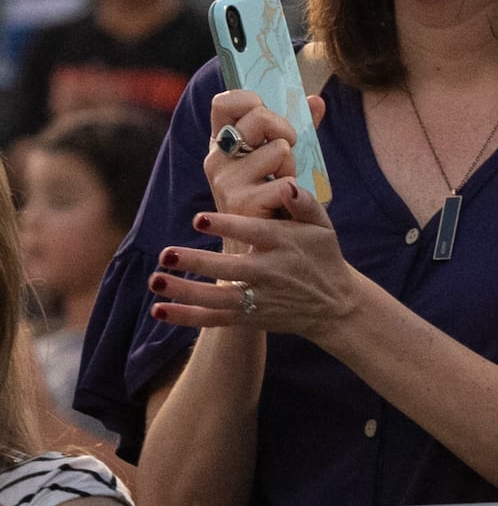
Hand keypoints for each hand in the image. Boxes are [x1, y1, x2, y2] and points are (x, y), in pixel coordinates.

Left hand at [147, 182, 355, 342]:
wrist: (334, 305)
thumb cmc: (323, 256)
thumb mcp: (323, 226)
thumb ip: (305, 203)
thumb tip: (288, 186)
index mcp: (284, 244)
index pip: (252, 233)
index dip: (226, 227)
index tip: (199, 219)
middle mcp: (269, 271)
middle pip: (229, 269)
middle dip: (197, 263)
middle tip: (165, 254)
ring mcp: (259, 298)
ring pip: (217, 297)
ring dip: (185, 291)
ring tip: (156, 279)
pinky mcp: (250, 317)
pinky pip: (214, 319)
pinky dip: (187, 317)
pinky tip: (159, 309)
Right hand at [204, 90, 327, 250]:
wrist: (266, 250)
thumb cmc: (275, 198)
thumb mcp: (283, 159)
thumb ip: (299, 127)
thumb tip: (316, 100)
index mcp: (222, 145)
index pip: (225, 103)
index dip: (251, 100)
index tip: (268, 113)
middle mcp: (217, 160)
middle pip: (259, 117)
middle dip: (286, 131)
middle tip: (286, 155)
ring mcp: (227, 182)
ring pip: (279, 149)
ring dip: (291, 166)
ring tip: (281, 185)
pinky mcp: (243, 204)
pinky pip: (287, 181)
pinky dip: (295, 191)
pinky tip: (282, 204)